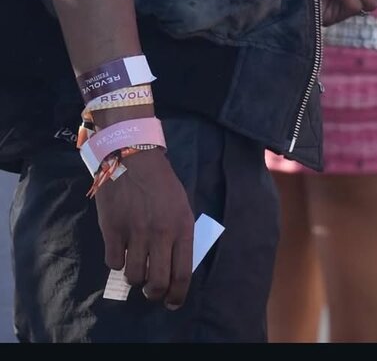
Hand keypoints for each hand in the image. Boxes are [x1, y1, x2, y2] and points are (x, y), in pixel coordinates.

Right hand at [95, 147, 194, 308]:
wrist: (133, 157)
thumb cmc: (161, 182)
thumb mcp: (181, 205)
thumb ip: (179, 234)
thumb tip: (173, 266)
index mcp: (182, 226)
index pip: (182, 274)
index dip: (177, 295)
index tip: (172, 302)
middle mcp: (160, 233)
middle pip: (157, 282)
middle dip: (154, 293)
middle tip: (151, 291)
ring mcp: (135, 232)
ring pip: (134, 276)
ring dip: (135, 277)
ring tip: (136, 267)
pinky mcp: (112, 230)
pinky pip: (113, 262)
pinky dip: (117, 262)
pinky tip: (121, 250)